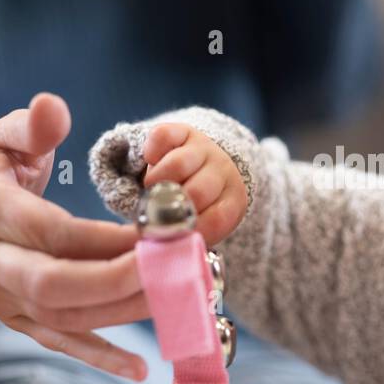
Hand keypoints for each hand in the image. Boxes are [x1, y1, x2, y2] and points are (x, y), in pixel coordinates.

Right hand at [0, 93, 151, 379]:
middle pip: (53, 285)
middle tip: (174, 269)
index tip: (152, 233)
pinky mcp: (16, 321)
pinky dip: (100, 357)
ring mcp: (1, 298)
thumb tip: (53, 106)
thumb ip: (30, 125)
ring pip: (64, 317)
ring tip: (178, 296)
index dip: (101, 238)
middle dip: (116, 282)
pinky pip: (61, 342)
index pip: (48, 231)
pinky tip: (141, 367)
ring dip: (124, 312)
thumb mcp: (0, 137)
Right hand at [141, 122, 247, 247]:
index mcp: (234, 199)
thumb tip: (168, 253)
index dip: (191, 230)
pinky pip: (162, 136)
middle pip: (196, 192)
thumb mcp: (204, 223)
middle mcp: (222, 170)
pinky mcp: (181, 131)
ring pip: (177, 165)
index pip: (216, 219)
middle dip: (170, 207)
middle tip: (156, 214)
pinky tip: (149, 161)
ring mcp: (203, 148)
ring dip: (155, 182)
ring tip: (149, 191)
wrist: (203, 164)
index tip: (172, 237)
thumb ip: (192, 237)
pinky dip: (151, 151)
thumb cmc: (199, 204)